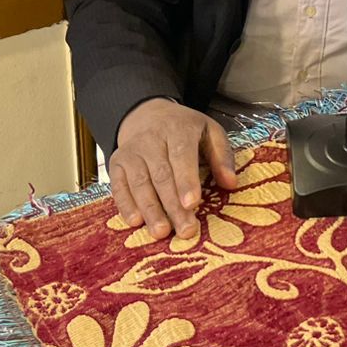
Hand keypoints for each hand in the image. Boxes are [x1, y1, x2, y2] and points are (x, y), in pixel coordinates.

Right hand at [108, 99, 237, 239]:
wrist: (147, 115)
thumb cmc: (184, 130)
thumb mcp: (209, 132)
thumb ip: (222, 156)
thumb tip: (231, 184)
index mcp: (178, 129)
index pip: (181, 155)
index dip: (186, 181)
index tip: (192, 204)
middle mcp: (151, 139)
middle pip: (161, 175)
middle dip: (172, 205)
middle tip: (185, 230)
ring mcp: (131, 151)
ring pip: (140, 183)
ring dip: (150, 210)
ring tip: (161, 232)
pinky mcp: (116, 163)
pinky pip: (119, 186)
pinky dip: (125, 205)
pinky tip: (135, 222)